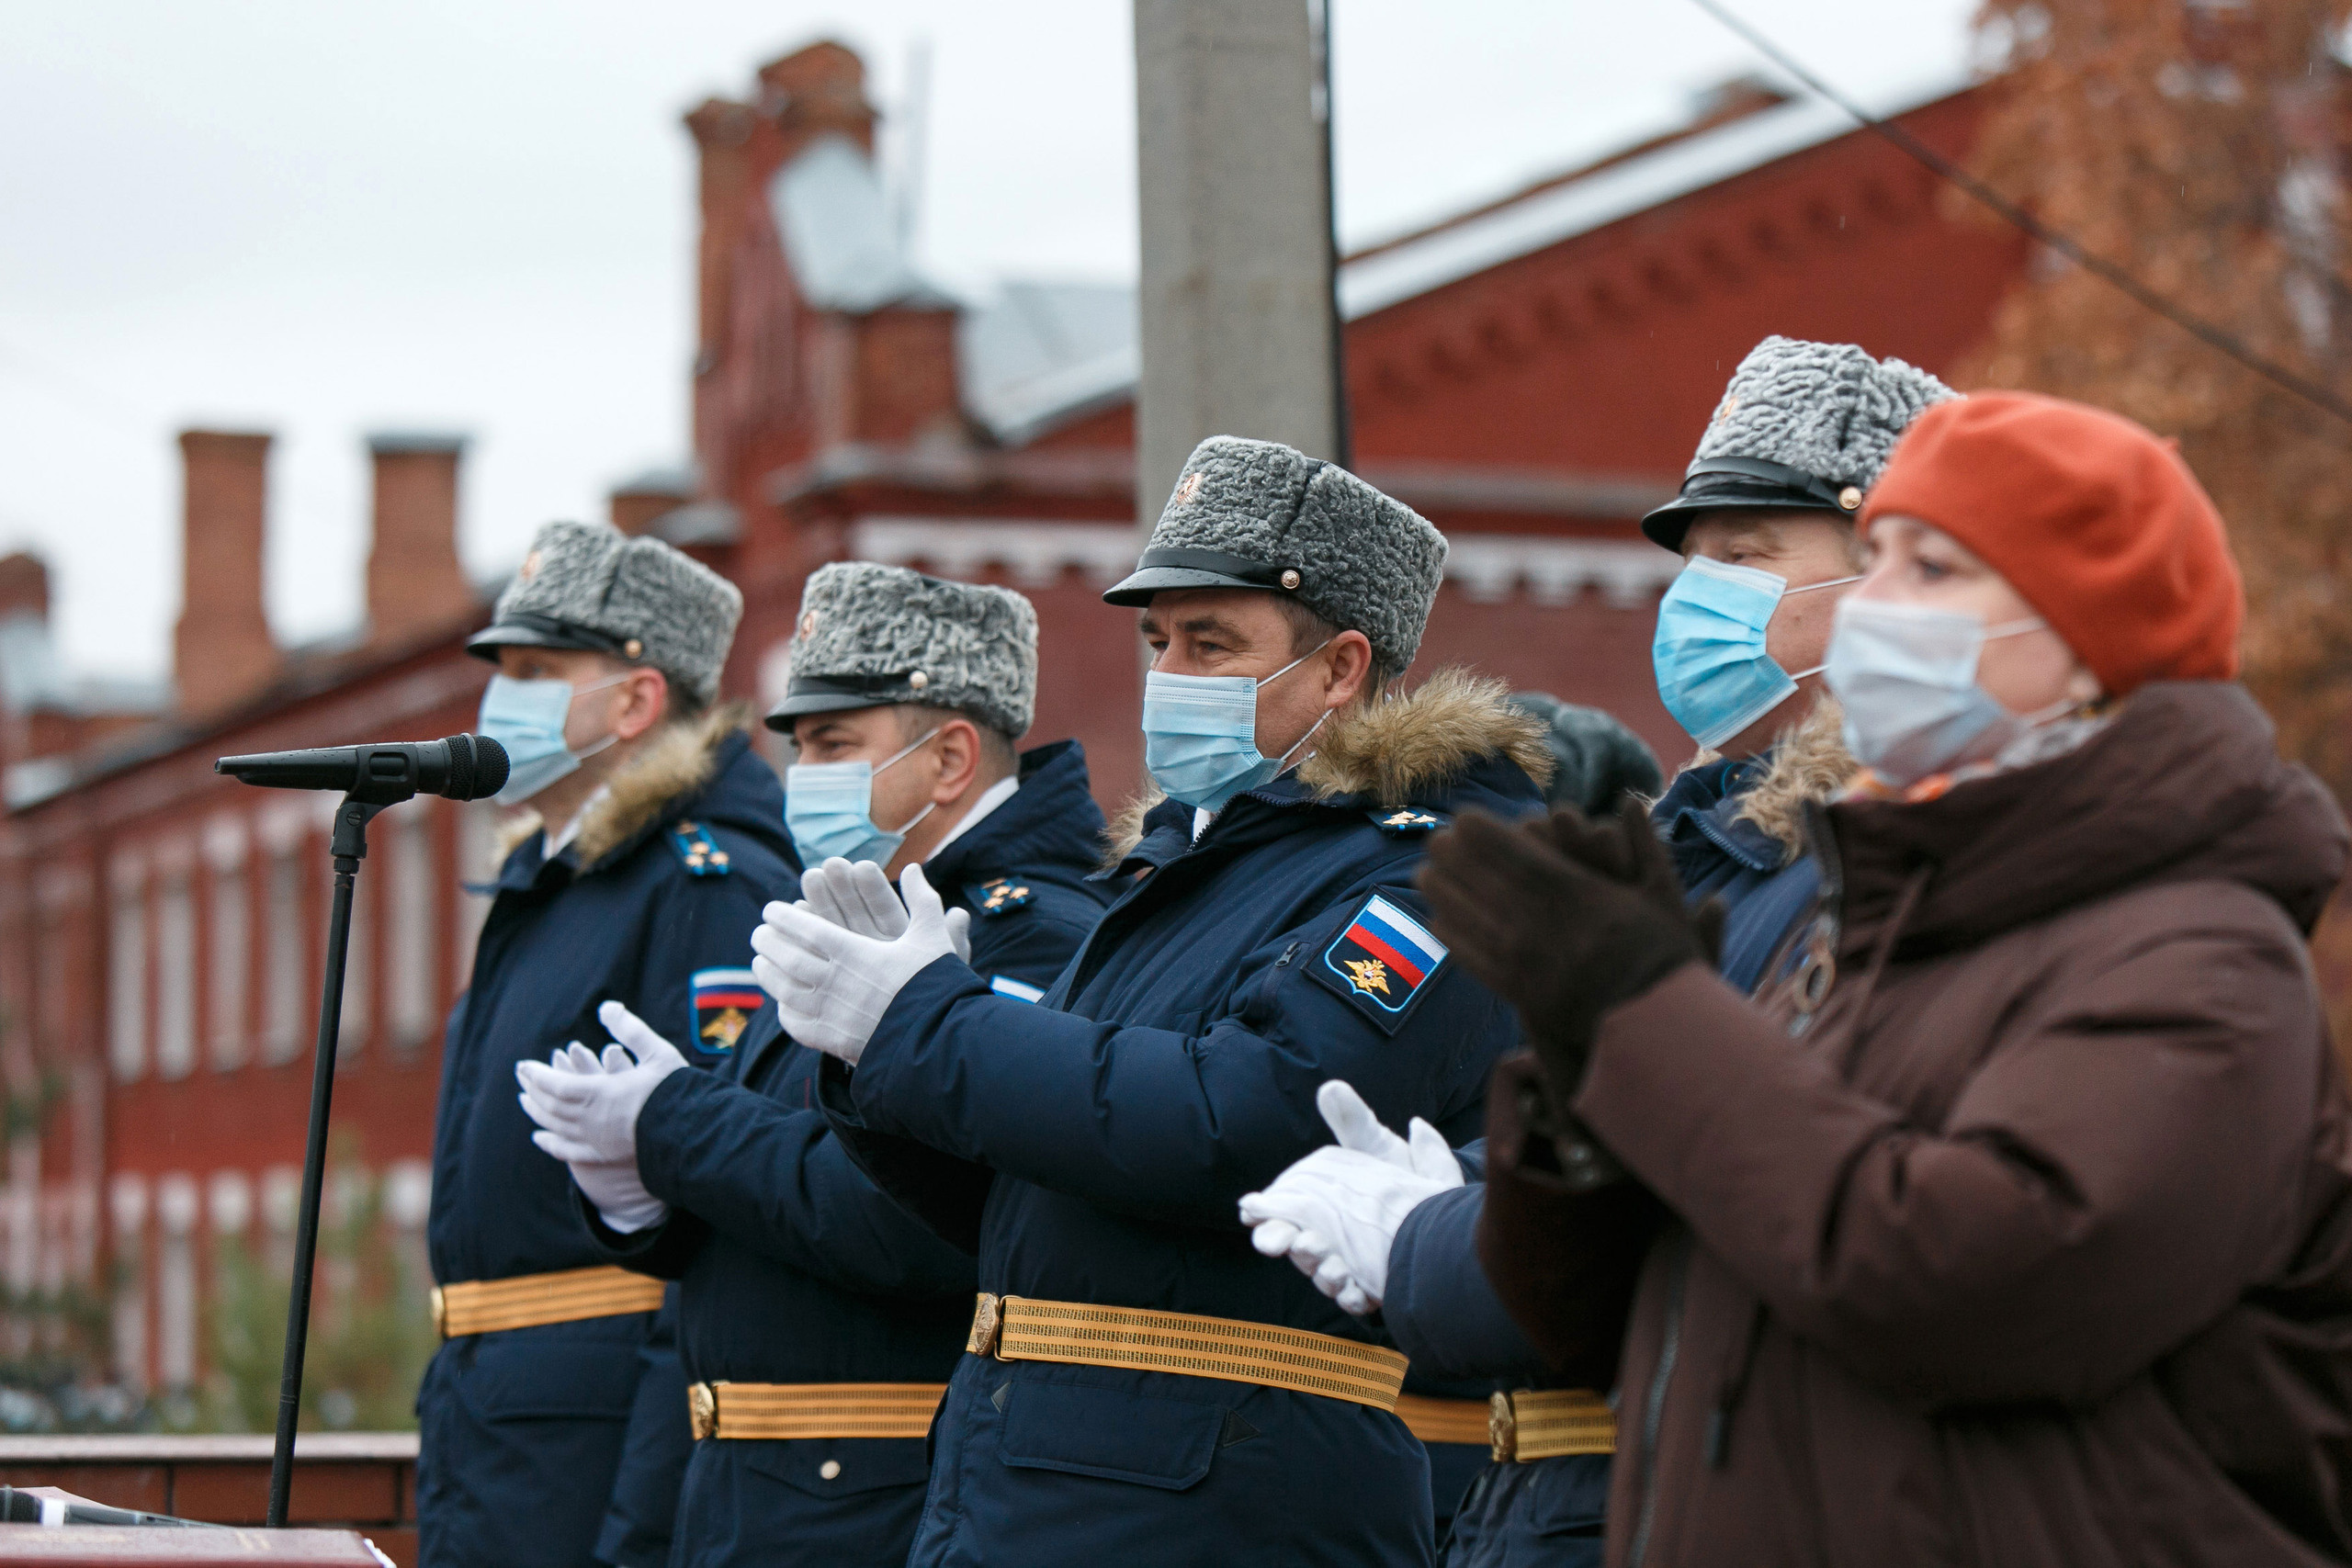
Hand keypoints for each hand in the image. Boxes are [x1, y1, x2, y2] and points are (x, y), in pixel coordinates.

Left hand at [512, 1008, 680, 1234]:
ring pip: (554, 1127)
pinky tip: (539, 1138)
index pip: (555, 1084)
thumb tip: (607, 1007)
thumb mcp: (657, 1053)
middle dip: (533, 1089)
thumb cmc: (677, 1091)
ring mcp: (595, 1141)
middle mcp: (590, 1120)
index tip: (523, 1065)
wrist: (695, 1134)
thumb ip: (631, 1030)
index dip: (537, 1075)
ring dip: (536, 1112)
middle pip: (549, 1105)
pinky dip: (550, 1144)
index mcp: (600, 1094)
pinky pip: (568, 1152)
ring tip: (525, 1100)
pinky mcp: (603, 1156)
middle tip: (522, 1076)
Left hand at [749, 863, 961, 1066]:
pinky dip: (784, 1011)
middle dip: (767, 942)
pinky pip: (797, 1024)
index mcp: (854, 952)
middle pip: (786, 957)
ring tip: (759, 963)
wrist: (940, 1038)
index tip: (770, 910)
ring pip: (784, 991)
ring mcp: (830, 1013)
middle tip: (759, 933)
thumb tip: (912, 868)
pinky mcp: (832, 1041)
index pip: (806, 928)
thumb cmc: (936, 984)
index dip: (783, 917)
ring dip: (767, 973)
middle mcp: (835, 981)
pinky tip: (782, 1003)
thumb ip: (921, 899)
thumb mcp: (932, 936)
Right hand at [1235, 1080, 1463, 1315]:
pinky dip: (1351, 1295)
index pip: (1282, 1213)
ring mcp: (1350, 1264)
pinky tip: (1356, 1290)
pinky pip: (1354, 1298)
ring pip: (1321, 1273)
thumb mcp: (1381, 1146)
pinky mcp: (1374, 1287)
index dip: (1264, 1215)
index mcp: (1321, 1206)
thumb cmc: (1404, 1178)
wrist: (1447, 1210)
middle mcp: (1328, 1237)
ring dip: (1320, 1270)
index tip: (1251, 1211)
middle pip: (1293, 1246)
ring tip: (1332, 1264)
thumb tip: (1332, 1087)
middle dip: (1281, 1245)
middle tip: (1277, 1243)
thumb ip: (1355, 1122)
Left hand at [1416, 805, 1714, 1094]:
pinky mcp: (1519, 994)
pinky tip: (1436, 923)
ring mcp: (1527, 961)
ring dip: (1444, 894)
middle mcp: (1544, 922)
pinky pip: (1475, 961)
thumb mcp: (1664, 896)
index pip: (1518, 854)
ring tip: (1422, 875)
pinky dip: (1452, 939)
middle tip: (1433, 840)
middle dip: (1455, 858)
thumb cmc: (1666, 959)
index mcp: (1577, 893)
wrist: (1656, 1031)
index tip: (1461, 819)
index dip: (1485, 834)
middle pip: (1486, 881)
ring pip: (1472, 918)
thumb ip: (1644, 845)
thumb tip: (1631, 799)